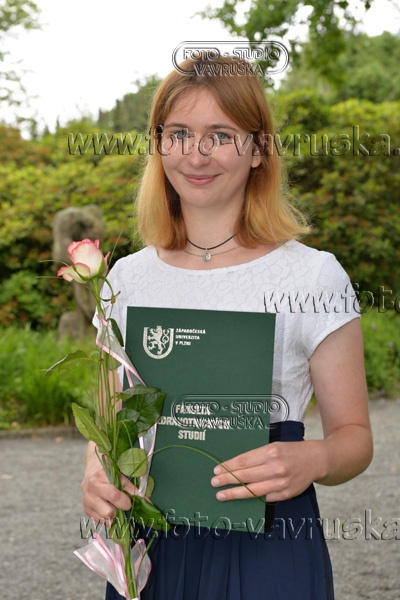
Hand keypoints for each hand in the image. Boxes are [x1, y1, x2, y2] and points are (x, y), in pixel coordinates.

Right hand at [81, 450, 136, 522]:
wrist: (92, 470)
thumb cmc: (109, 470)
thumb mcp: (119, 471)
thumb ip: (130, 484)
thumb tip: (145, 500)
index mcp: (101, 474)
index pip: (118, 491)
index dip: (133, 497)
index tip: (142, 500)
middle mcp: (93, 488)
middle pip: (109, 509)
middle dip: (122, 507)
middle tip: (127, 503)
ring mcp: (88, 500)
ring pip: (106, 516)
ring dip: (115, 514)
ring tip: (117, 505)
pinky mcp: (86, 509)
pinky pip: (101, 520)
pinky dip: (109, 518)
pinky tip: (110, 507)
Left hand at [210, 440, 324, 502]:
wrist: (315, 460)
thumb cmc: (290, 451)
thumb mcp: (273, 446)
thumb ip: (257, 457)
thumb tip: (235, 467)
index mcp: (270, 452)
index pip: (244, 461)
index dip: (228, 466)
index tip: (216, 470)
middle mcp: (275, 467)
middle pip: (246, 475)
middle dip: (227, 480)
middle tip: (214, 483)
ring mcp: (281, 482)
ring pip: (253, 490)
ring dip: (235, 493)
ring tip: (222, 495)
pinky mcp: (286, 493)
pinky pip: (265, 498)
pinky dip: (253, 498)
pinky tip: (243, 498)